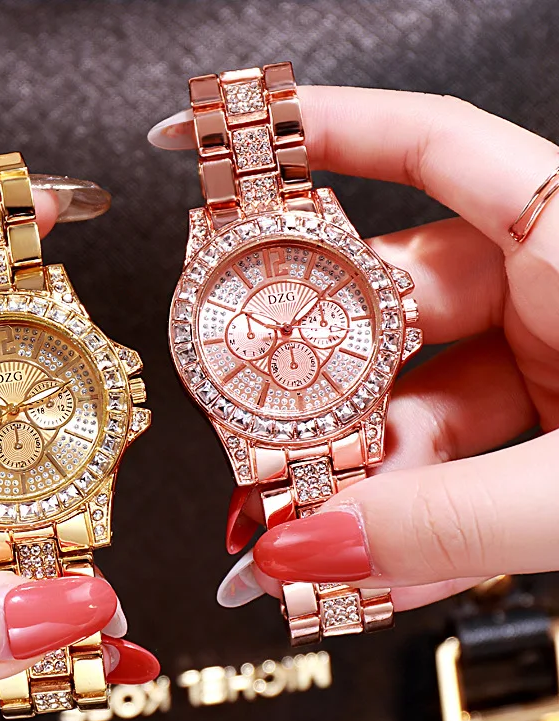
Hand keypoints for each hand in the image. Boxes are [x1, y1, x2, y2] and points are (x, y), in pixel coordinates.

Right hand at [151, 87, 558, 609]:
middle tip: (250, 435)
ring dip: (354, 480)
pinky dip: (407, 518)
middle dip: (309, 383)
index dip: (320, 132)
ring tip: (304, 534)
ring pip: (410, 406)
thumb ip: (451, 521)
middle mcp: (557, 290)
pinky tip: (364, 563)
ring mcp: (552, 363)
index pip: (429, 145)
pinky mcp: (550, 431)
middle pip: (385, 309)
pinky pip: (452, 465)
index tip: (221, 140)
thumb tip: (310, 549)